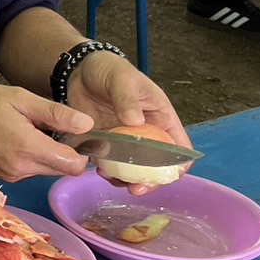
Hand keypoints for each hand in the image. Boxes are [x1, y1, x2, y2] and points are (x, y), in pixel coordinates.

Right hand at [0, 83, 93, 182]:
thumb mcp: (18, 98)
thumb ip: (54, 113)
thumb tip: (87, 124)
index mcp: (28, 148)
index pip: (74, 165)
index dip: (83, 151)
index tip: (77, 134)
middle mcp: (22, 169)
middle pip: (62, 169)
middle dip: (65, 152)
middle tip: (52, 126)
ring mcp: (12, 176)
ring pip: (46, 170)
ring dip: (48, 154)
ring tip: (31, 129)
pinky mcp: (4, 177)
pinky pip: (30, 170)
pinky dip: (32, 157)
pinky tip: (18, 138)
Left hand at [63, 51, 191, 194]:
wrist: (80, 71)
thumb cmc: (111, 70)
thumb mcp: (123, 80)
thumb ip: (128, 99)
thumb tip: (135, 122)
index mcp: (162, 121)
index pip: (180, 150)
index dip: (178, 167)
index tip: (166, 177)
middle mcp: (146, 136)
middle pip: (156, 168)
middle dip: (149, 182)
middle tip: (135, 189)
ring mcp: (124, 143)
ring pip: (131, 171)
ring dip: (124, 180)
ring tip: (110, 177)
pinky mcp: (103, 144)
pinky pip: (108, 165)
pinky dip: (105, 171)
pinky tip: (96, 169)